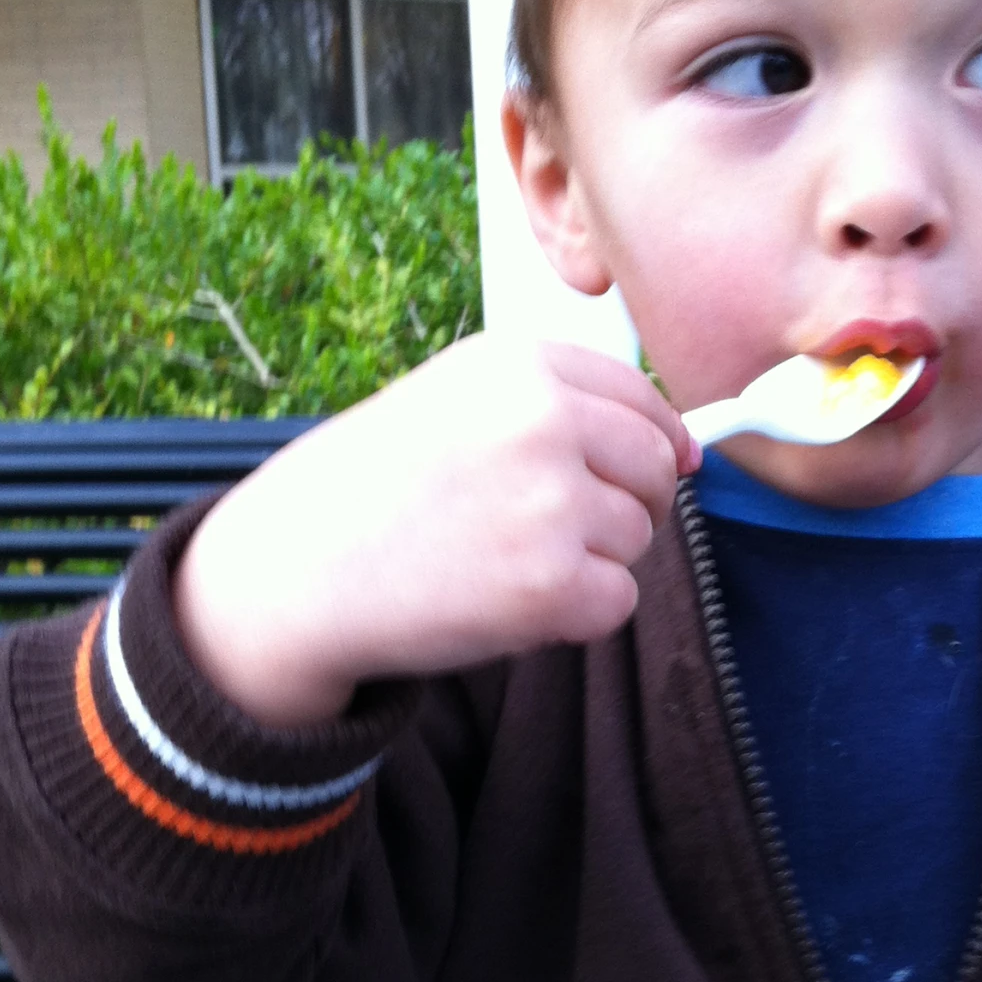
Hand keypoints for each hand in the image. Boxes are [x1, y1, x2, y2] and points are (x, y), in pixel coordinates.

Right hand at [174, 334, 699, 724]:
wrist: (297, 570)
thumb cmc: (375, 487)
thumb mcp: (455, 400)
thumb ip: (559, 407)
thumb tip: (684, 451)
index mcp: (521, 365)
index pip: (643, 397)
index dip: (657, 441)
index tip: (658, 469)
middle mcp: (544, 423)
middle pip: (655, 469)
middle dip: (629, 504)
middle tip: (558, 531)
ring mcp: (553, 505)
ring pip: (638, 538)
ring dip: (591, 560)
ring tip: (505, 560)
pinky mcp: (554, 586)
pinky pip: (618, 602)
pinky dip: (576, 616)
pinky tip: (508, 601)